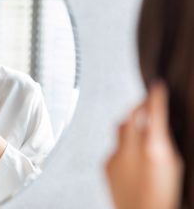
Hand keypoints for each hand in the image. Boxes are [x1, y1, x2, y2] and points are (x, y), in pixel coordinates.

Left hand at [105, 81, 182, 208]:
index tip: (157, 85)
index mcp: (153, 149)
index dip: (156, 96)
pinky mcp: (106, 164)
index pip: (154, 112)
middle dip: (140, 106)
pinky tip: (132, 157)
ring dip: (131, 125)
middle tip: (147, 104)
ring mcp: (115, 156)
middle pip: (132, 115)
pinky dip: (124, 146)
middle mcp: (131, 150)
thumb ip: (165, 142)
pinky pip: (114, 147)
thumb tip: (160, 124)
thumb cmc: (164, 196)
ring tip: (141, 129)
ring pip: (121, 129)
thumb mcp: (174, 165)